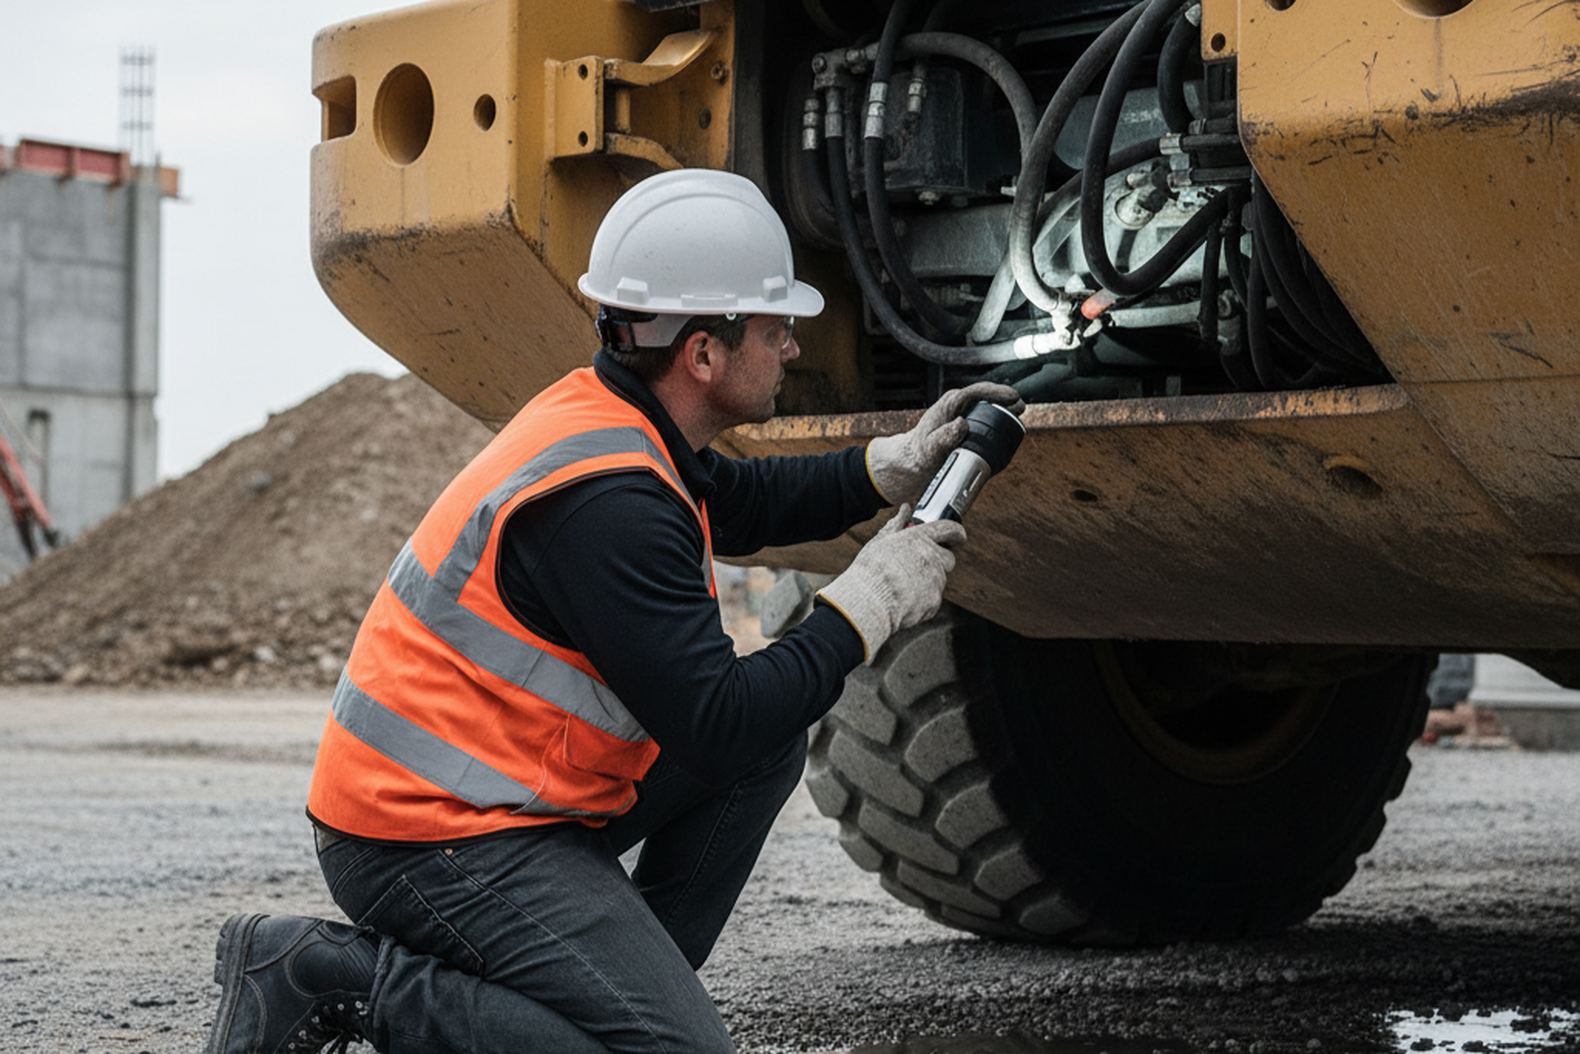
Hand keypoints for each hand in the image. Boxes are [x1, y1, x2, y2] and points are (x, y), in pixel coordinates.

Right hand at [816, 505, 966, 662]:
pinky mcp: (935, 601)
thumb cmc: (870, 570)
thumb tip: (905, 509)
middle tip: (918, 565)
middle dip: (938, 561)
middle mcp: (933, 557)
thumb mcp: (880, 542)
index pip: (950, 529)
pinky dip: (922, 599)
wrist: (869, 602)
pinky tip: (902, 600)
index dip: (956, 532)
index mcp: (920, 538)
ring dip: (927, 581)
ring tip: (902, 586)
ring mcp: (936, 581)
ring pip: (939, 579)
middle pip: (948, 558)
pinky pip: (932, 598)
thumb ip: (896, 524)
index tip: (958, 536)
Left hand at [865, 383, 1024, 504]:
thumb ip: (943, 437)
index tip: (1013, 397)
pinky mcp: (967, 425)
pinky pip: (986, 418)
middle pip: (987, 397)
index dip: (997, 392)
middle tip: (1021, 408)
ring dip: (1005, 410)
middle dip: (1006, 400)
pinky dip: (999, 421)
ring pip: (988, 407)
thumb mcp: (930, 447)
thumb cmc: (919, 453)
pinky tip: (1008, 428)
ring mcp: (964, 414)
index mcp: (950, 404)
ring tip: (1018, 417)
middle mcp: (958, 406)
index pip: (977, 391)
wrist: (913, 461)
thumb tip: (961, 424)